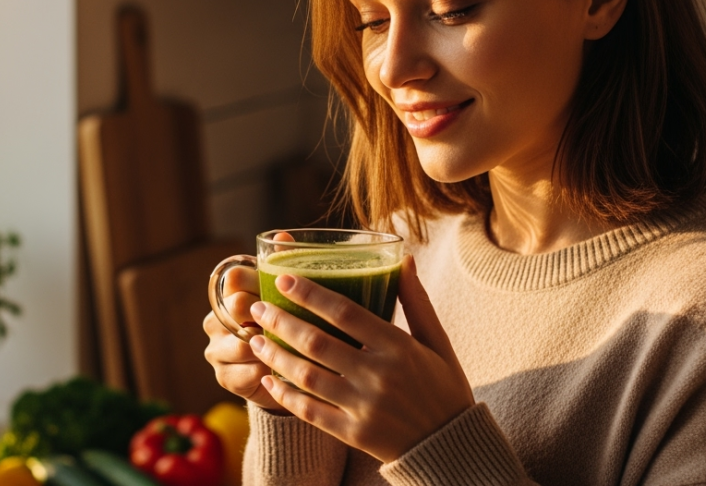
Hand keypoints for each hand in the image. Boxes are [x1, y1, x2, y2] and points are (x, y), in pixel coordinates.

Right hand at [203, 262, 286, 412]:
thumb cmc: (294, 328)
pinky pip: (246, 372)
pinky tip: (286, 370)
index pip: (235, 276)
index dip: (262, 280)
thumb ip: (285, 266)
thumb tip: (282, 237)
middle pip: (237, 306)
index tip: (288, 290)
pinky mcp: (224, 377)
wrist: (293, 375)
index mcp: (230, 294)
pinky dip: (270, 372)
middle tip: (299, 321)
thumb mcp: (292, 299)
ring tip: (297, 349)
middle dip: (270, 314)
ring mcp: (216, 349)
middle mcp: (216, 319)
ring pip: (241, 343)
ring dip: (272, 347)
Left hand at [248, 256, 474, 462]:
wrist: (451, 446)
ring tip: (254, 338)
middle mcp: (379, 376)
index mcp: (399, 347)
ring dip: (275, 355)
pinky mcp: (353, 434)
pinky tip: (268, 379)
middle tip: (258, 307)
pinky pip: (309, 411)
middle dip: (280, 321)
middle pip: (316, 342)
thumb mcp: (437, 341)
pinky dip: (284, 394)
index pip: (345, 313)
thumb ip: (416, 301)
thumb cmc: (444, 388)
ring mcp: (364, 408)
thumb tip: (405, 259)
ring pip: (306, 376)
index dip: (310, 294)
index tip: (283, 278)